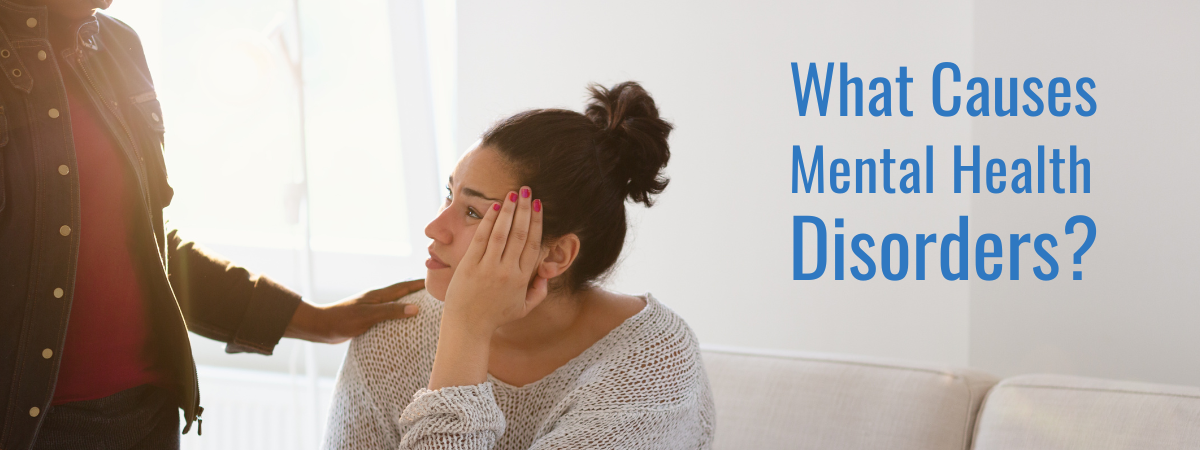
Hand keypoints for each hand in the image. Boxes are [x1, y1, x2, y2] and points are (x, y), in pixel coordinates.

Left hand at [285, 279, 424, 343]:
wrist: (320, 327)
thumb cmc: (343, 320)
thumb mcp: (368, 316)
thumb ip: (391, 311)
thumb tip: (415, 308)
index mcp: (378, 295)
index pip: (404, 286)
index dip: (420, 283)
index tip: (436, 280)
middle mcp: (376, 299)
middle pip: (401, 292)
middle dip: (417, 291)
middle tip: (434, 293)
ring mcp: (371, 308)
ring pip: (395, 304)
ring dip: (408, 303)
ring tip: (423, 307)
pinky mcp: (366, 319)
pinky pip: (388, 315)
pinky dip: (398, 315)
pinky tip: (401, 323)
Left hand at [427, 187, 545, 389]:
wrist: (467, 326)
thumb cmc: (495, 316)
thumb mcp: (523, 308)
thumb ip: (539, 291)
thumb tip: (545, 272)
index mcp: (522, 279)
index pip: (533, 244)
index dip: (537, 222)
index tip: (538, 205)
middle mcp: (507, 271)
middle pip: (519, 234)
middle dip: (524, 209)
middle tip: (527, 190)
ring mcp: (488, 268)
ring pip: (501, 233)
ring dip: (508, 211)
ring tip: (513, 194)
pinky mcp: (470, 266)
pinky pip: (481, 239)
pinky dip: (488, 221)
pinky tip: (493, 207)